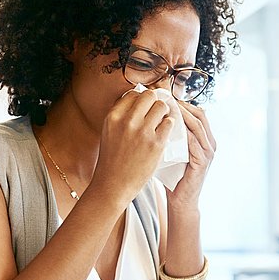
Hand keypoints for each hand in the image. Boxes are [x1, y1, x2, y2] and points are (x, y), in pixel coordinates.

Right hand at [92, 88, 173, 203]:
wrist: (113, 185)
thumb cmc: (112, 160)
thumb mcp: (109, 132)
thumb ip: (122, 116)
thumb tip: (138, 99)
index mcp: (113, 117)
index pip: (133, 94)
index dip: (141, 99)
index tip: (145, 107)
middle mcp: (128, 121)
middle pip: (149, 96)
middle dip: (155, 101)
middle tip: (157, 111)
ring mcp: (143, 132)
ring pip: (162, 107)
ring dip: (164, 112)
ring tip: (162, 121)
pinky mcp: (156, 144)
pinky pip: (169, 123)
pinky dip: (169, 125)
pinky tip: (164, 132)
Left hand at [168, 101, 215, 208]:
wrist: (181, 201)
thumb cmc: (174, 176)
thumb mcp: (173, 151)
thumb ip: (170, 136)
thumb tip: (152, 118)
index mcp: (205, 139)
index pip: (197, 113)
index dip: (183, 103)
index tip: (166, 97)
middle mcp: (210, 144)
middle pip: (200, 115)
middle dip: (183, 105)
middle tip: (166, 99)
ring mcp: (208, 153)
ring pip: (197, 126)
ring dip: (182, 115)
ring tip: (167, 109)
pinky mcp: (202, 162)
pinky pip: (194, 142)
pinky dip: (183, 133)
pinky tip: (170, 127)